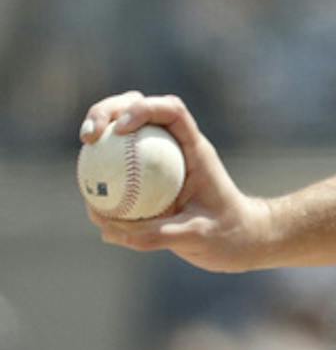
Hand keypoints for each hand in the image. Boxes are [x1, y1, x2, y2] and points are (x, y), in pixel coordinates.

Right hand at [80, 93, 277, 271]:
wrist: (239, 241)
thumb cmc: (227, 235)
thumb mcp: (197, 236)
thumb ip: (158, 234)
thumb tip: (110, 231)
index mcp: (195, 149)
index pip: (172, 111)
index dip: (142, 109)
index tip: (119, 130)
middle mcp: (175, 147)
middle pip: (138, 108)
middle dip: (107, 111)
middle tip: (89, 137)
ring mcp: (159, 159)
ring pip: (123, 133)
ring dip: (97, 132)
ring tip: (83, 151)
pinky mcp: (148, 178)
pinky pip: (118, 167)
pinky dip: (100, 172)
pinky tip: (88, 195)